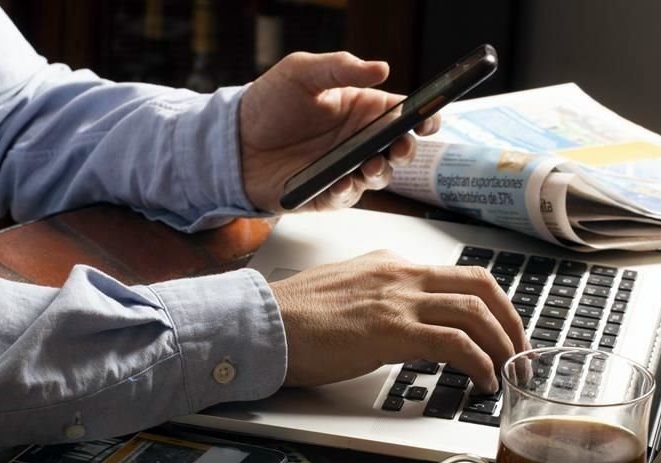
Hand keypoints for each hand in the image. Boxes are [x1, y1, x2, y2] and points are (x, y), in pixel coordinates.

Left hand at [239, 51, 439, 211]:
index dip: (422, 118)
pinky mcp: (327, 193)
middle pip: (398, 148)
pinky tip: (341, 182)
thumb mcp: (301, 71)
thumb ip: (341, 67)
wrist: (232, 142)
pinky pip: (348, 197)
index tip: (428, 121)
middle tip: (400, 146)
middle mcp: (358, 140)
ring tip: (369, 165)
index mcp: (361, 108)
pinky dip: (349, 191)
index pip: (402, 114)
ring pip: (379, 175)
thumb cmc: (267, 103)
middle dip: (406, 149)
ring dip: (380, 172)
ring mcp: (345, 168)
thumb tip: (382, 69)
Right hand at [269, 250, 529, 393]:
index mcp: (392, 264)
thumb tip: (405, 320)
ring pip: (476, 312)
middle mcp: (402, 274)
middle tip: (519, 349)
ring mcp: (398, 300)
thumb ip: (381, 297)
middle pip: (481, 286)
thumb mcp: (348, 292)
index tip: (501, 329)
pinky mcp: (392, 330)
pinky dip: (480, 363)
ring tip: (508, 370)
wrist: (262, 323)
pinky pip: (456, 343)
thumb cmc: (295, 316)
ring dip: (502, 344)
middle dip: (510, 320)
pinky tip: (482, 381)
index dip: (491, 303)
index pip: (459, 275)